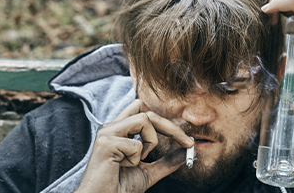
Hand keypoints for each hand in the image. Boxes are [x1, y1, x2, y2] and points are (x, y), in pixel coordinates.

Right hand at [75, 100, 194, 192]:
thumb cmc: (118, 188)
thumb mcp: (149, 172)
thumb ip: (167, 161)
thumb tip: (187, 151)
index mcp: (119, 131)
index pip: (143, 110)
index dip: (165, 121)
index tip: (186, 140)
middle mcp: (111, 127)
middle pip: (146, 110)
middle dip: (170, 127)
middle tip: (187, 143)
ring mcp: (107, 133)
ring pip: (143, 119)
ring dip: (151, 142)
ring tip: (139, 160)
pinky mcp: (106, 143)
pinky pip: (136, 144)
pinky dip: (136, 159)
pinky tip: (123, 167)